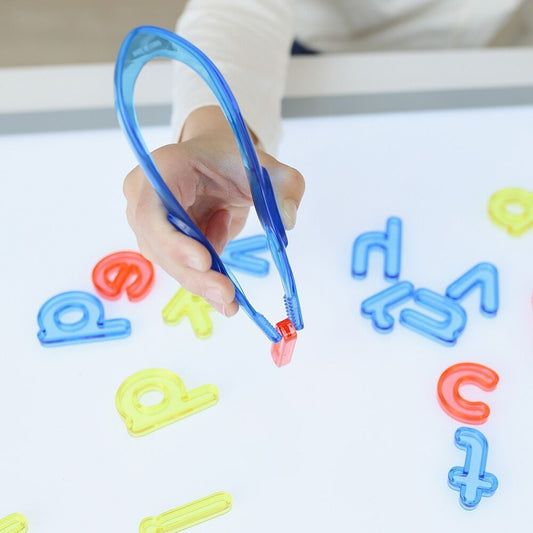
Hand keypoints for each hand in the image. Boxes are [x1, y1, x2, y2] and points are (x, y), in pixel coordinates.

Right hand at [123, 106, 304, 315]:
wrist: (218, 167)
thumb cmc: (233, 161)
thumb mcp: (265, 167)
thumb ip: (284, 186)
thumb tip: (287, 219)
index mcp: (163, 168)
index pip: (152, 211)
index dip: (172, 240)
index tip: (204, 261)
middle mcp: (143, 196)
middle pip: (158, 245)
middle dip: (194, 275)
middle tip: (228, 295)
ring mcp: (149, 222)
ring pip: (169, 263)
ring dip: (202, 280)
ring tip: (231, 287)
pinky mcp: (161, 243)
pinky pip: (180, 269)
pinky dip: (204, 281)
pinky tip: (226, 289)